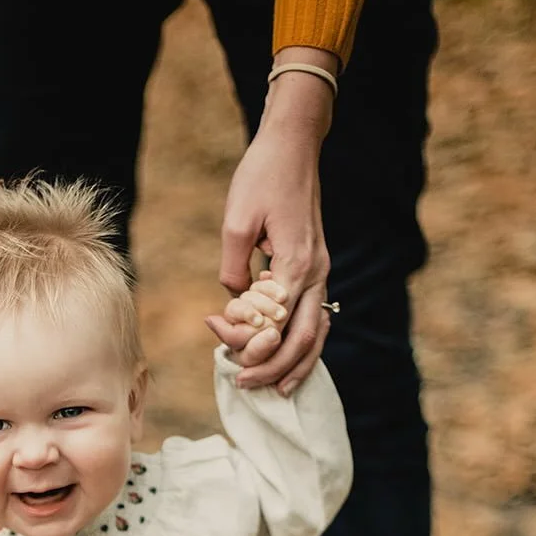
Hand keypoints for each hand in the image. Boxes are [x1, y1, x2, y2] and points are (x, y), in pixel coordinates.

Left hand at [218, 60, 334, 396]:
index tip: (216, 332)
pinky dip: (303, 345)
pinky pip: (315, 318)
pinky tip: (288, 363)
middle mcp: (315, 272)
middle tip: (242, 383)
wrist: (293, 146)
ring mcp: (320, 271)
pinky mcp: (315, 268)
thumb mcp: (236, 221)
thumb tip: (233, 301)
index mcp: (296, 263)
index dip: (246, 341)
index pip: (274, 324)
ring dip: (294, 365)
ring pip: (315, 334)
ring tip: (273, 389)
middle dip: (272, 368)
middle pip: (301, 339)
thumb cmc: (262, 177)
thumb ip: (234, 267)